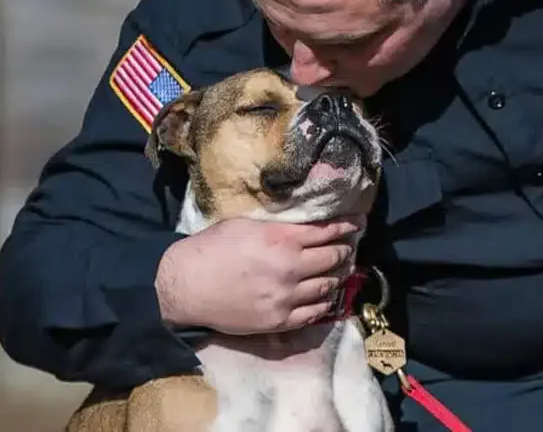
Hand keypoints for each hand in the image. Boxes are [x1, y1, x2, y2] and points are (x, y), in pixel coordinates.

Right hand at [154, 216, 363, 334]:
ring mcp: (287, 297)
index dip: (347, 226)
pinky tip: (327, 295)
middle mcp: (290, 267)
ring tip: (340, 269)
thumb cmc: (211, 248)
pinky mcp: (280, 320)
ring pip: (328, 285)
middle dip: (345, 249)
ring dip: (337, 275)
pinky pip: (314, 311)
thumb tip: (303, 223)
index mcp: (282, 239)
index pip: (328, 231)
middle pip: (334, 257)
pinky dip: (325, 301)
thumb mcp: (246, 224)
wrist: (184, 286)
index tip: (359, 223)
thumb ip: (279, 226)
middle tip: (349, 245)